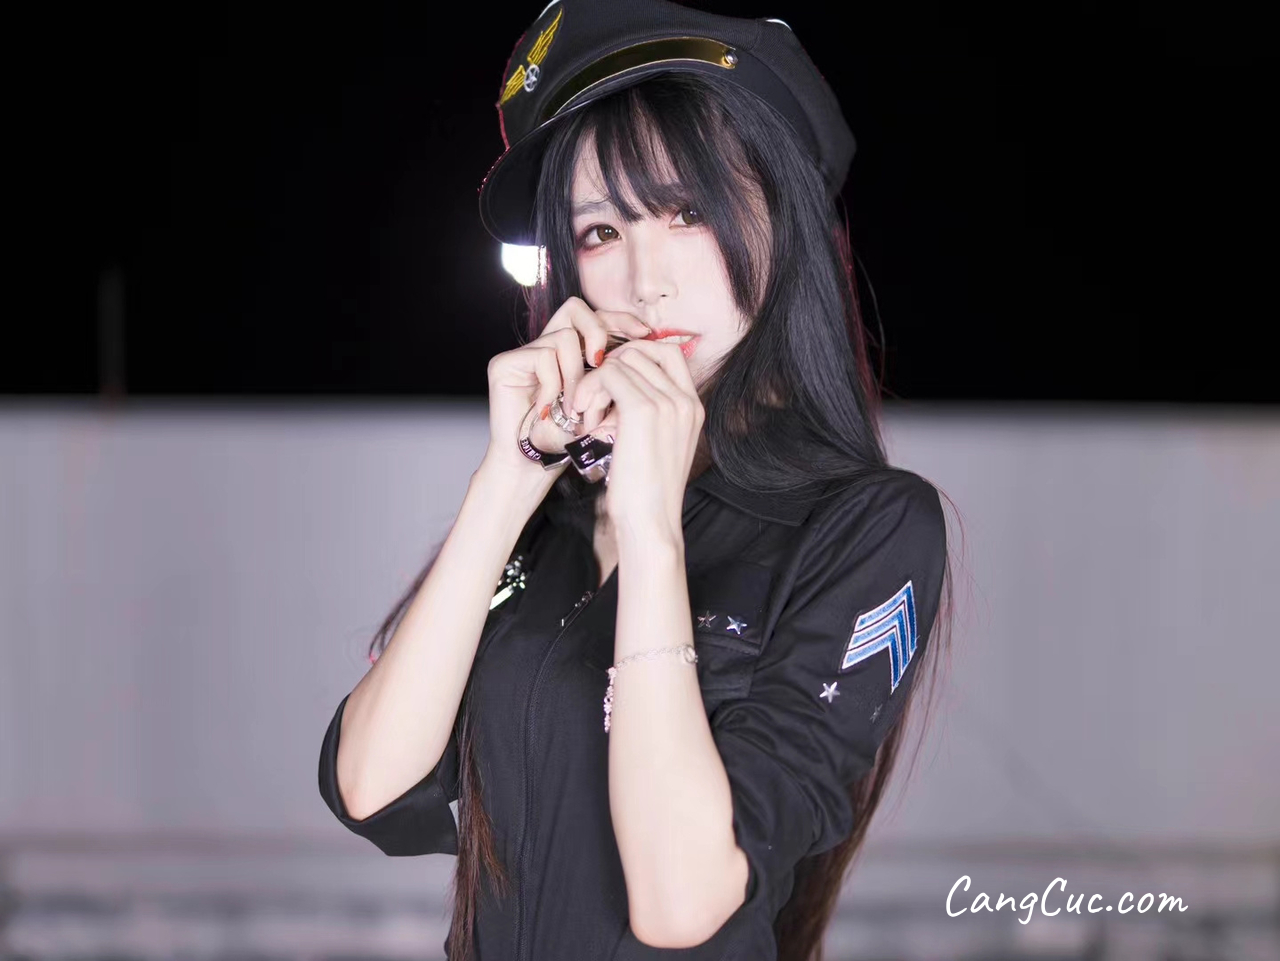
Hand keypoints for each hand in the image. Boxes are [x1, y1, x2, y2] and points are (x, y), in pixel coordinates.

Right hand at [478, 297, 650, 494]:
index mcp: (573, 352)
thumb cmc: (572, 440)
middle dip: (598, 331)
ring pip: (563, 336)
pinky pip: (542, 356)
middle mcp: (547, 346)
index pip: (597, 316)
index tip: (643, 333)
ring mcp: (524, 353)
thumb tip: (658, 347)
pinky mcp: (504, 363)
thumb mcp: (608, 405)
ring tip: (573, 404)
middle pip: (576, 308)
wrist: (535, 465)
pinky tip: (549, 409)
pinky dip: (552, 386)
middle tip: (603, 360)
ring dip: (575, 374)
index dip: (619, 319)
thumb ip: (625, 377)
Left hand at [568, 339, 704, 542]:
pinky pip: (608, 375)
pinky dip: (589, 390)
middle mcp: (685, 400)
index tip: (610, 380)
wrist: (651, 523)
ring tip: (587, 416)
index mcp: (693, 406)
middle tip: (592, 400)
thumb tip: (620, 395)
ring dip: (595, 384)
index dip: (634, 356)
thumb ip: (652, 416)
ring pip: (620, 363)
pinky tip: (584, 416)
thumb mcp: (658, 447)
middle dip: (609, 369)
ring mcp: (667, 403)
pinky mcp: (643, 411)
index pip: (667, 352)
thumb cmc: (647, 494)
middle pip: (640, 352)